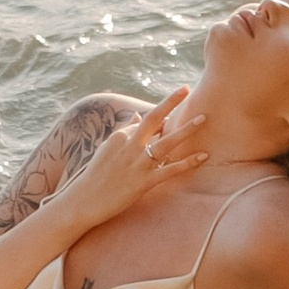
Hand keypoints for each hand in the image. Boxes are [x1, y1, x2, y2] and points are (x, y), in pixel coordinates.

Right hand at [62, 89, 205, 232]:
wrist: (85, 200)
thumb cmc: (96, 174)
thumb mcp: (108, 148)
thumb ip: (124, 131)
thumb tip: (137, 116)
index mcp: (120, 136)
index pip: (145, 122)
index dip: (163, 117)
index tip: (177, 105)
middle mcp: (130, 146)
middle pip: (154, 119)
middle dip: (171, 102)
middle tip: (186, 89)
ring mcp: (137, 164)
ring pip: (166, 142)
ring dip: (186, 130)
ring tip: (203, 118)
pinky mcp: (144, 181)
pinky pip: (170, 170)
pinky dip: (187, 162)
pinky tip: (203, 156)